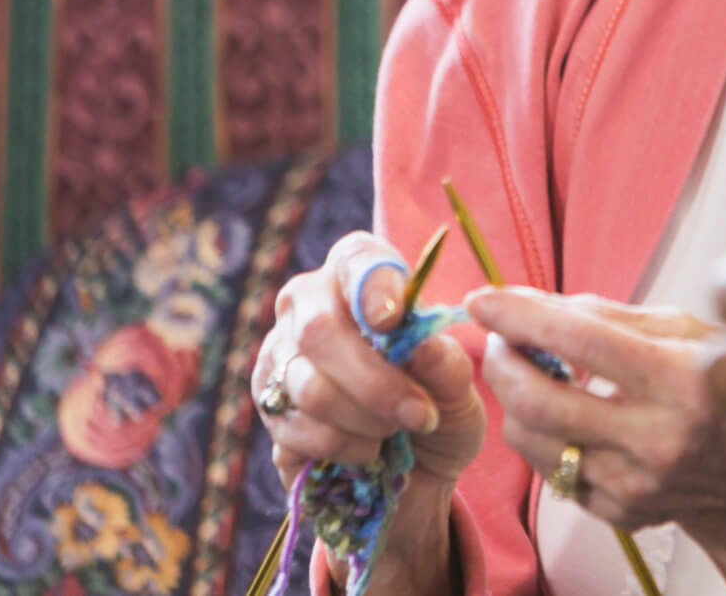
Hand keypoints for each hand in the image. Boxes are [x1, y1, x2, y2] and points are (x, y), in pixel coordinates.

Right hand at [255, 231, 483, 493]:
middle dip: (375, 382)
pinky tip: (368, 449)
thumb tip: (421, 348)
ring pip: (309, 386)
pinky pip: (296, 427)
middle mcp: (308, 304)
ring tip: (397, 430)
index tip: (393, 320)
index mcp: (362, 275)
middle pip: (320, 331)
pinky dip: (343, 446)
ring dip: (364, 419)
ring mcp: (278, 354)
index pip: (356, 260)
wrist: (414, 466)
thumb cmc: (437, 404)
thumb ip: (446, 366)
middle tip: (420, 414)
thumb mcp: (458, 389)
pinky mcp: (267, 406)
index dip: (372, 287)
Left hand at [470, 286, 725, 585]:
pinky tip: (564, 415)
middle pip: (541, 400)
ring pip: (535, 441)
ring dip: (515, 399)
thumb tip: (538, 304)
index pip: (582, 340)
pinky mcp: (623, 511)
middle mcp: (660, 436)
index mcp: (684, 377)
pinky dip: (545, 438)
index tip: (483, 297)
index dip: (522, 315)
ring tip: (527, 371)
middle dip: (502, 361)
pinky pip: (554, 472)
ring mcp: (639, 482)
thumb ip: (616, 318)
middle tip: (499, 337)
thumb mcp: (695, 331)